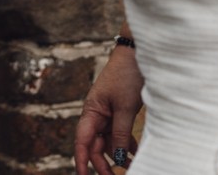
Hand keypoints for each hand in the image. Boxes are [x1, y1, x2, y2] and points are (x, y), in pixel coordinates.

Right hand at [76, 42, 144, 174]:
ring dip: (117, 155)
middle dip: (103, 164)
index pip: (82, 142)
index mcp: (91, 112)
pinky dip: (125, 144)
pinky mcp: (119, 111)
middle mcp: (96, 114)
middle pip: (96, 145)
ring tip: (130, 167)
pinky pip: (118, 133)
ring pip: (108, 141)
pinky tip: (134, 152)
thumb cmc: (126, 76)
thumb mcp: (125, 107)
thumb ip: (120, 133)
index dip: (81, 161)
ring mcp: (107, 113)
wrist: (136, 54)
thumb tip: (117, 158)